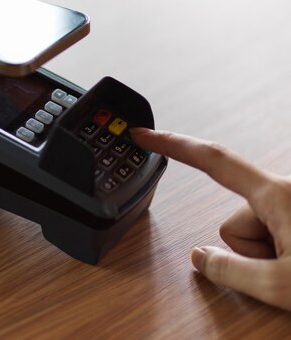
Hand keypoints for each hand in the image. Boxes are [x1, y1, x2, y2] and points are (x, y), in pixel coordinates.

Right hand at [130, 128, 290, 310]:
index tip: (146, 135)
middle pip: (237, 217)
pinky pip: (278, 234)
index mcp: (279, 196)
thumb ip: (231, 273)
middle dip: (249, 249)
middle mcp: (289, 193)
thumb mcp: (285, 287)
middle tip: (284, 274)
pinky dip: (285, 256)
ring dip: (271, 257)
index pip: (212, 160)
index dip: (173, 145)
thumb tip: (201, 258)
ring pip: (259, 231)